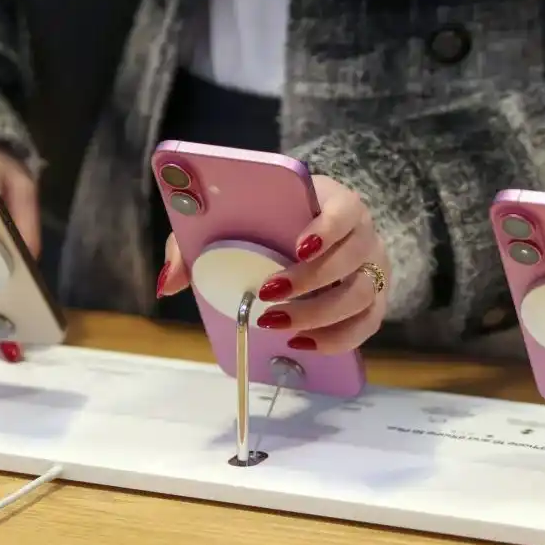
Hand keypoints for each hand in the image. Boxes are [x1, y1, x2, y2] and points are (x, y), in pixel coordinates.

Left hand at [158, 175, 390, 353]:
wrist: (309, 233)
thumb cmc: (269, 223)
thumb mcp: (232, 221)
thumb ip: (196, 244)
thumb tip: (169, 283)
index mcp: (334, 202)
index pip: (345, 210)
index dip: (327, 228)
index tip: (298, 245)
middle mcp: (363, 234)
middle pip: (352, 258)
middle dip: (310, 281)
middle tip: (268, 294)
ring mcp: (375, 269)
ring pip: (360, 295)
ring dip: (319, 315)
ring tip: (277, 324)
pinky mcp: (374, 300)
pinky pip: (366, 325)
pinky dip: (336, 339)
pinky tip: (301, 342)